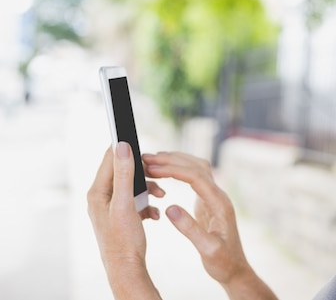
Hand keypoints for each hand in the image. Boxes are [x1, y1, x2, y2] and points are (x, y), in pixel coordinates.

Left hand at [87, 142, 164, 298]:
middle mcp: (102, 197)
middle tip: (158, 174)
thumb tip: (122, 146)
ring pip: (133, 186)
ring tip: (161, 195)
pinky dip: (148, 203)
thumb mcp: (125, 203)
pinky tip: (155, 213)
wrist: (127, 268)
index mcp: (97, 192)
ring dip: (149, 188)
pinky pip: (137, 201)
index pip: (109, 158)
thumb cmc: (123, 239)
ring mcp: (112, 207)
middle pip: (124, 171)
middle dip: (143, 172)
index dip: (126, 148)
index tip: (143, 144)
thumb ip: (124, 175)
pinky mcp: (122, 216)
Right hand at [142, 151, 277, 298]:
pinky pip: (195, 178)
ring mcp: (214, 197)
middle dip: (173, 160)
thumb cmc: (223, 261)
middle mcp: (219, 196)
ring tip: (153, 161)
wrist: (235, 268)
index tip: (153, 167)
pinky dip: (180, 170)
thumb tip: (170, 208)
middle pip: (197, 167)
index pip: (197, 177)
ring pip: (197, 169)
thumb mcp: (208, 249)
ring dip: (177, 161)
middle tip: (147, 158)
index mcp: (219, 204)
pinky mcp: (208, 201)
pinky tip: (165, 172)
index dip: (174, 170)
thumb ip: (190, 229)